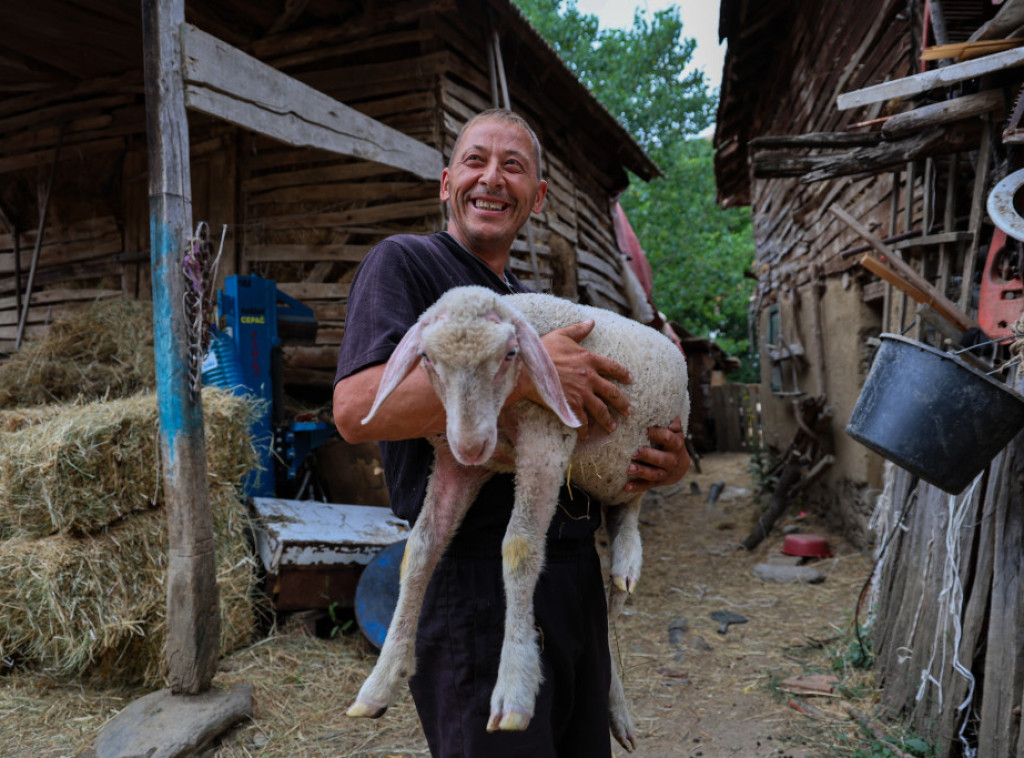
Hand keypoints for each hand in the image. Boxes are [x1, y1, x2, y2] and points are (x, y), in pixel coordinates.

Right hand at [537, 320, 631, 438]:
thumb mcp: (561, 335)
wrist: (526, 368)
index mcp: (589, 359)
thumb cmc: (541, 350)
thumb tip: (591, 321)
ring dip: (608, 420)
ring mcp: (581, 393)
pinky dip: (584, 430)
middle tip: (628, 410)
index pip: (613, 367)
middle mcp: (589, 377)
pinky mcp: (570, 406)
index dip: (622, 374)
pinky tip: (586, 435)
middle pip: (612, 392)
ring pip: (601, 410)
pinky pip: (582, 421)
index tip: (629, 379)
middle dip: (622, 403)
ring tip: (613, 427)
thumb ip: (578, 330)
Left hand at [624, 417, 689, 493]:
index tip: (645, 430)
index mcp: (676, 446)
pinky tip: (626, 487)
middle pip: (660, 459)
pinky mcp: (657, 482)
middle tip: (634, 453)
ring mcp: (665, 473)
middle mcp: (672, 460)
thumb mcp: (676, 433)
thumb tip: (674, 416)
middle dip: (647, 456)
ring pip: (653, 474)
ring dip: (641, 472)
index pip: (668, 439)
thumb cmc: (673, 444)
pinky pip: (647, 486)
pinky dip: (636, 487)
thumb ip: (674, 425)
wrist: (680, 466)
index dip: (657, 434)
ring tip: (629, 469)